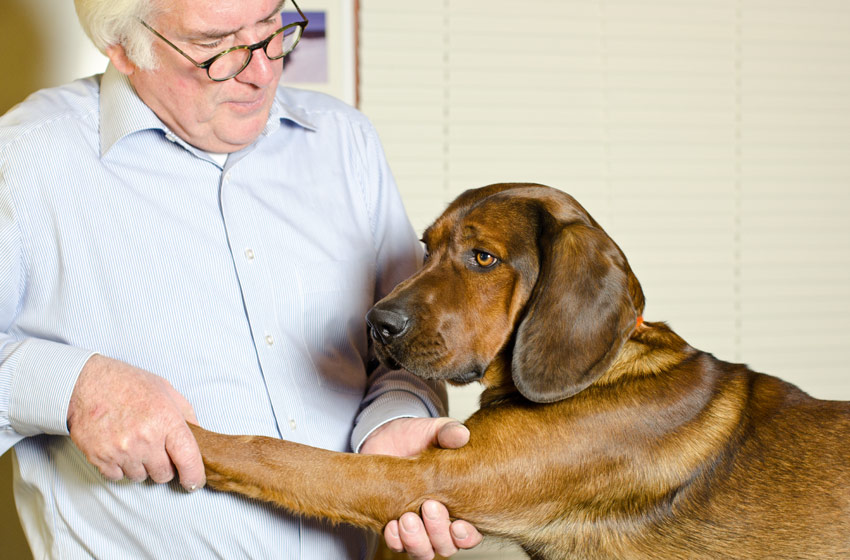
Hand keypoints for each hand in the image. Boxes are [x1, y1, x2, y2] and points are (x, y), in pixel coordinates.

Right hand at [66, 354, 204, 490]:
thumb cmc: (128, 383)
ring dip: (141, 466)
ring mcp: (121, 450)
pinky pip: (118, 477)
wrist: (86, 382)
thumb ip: (186, 414)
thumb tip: (199, 436)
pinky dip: (120, 467)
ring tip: (135, 443)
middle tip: (157, 449)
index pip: (188, 459)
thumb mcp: (166, 390)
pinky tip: (119, 448)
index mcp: (166, 420)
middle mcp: (145, 438)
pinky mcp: (100, 458)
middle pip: (164, 474)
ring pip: (141, 477)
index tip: (194, 482)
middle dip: (165, 466)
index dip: (194, 476)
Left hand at [360, 417, 482, 558]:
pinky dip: (395, 540)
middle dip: (439, 532)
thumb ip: (449, 433)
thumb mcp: (436, 431)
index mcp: (460, 502)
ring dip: (416, 540)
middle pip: (447, 545)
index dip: (468, 535)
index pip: (471, 533)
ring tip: (406, 519)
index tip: (458, 524)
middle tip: (429, 506)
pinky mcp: (395, 526)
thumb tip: (461, 435)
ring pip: (423, 551)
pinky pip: (397, 545)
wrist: (386, 438)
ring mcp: (418, 527)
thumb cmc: (419, 437)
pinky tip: (391, 526)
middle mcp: (441, 521)